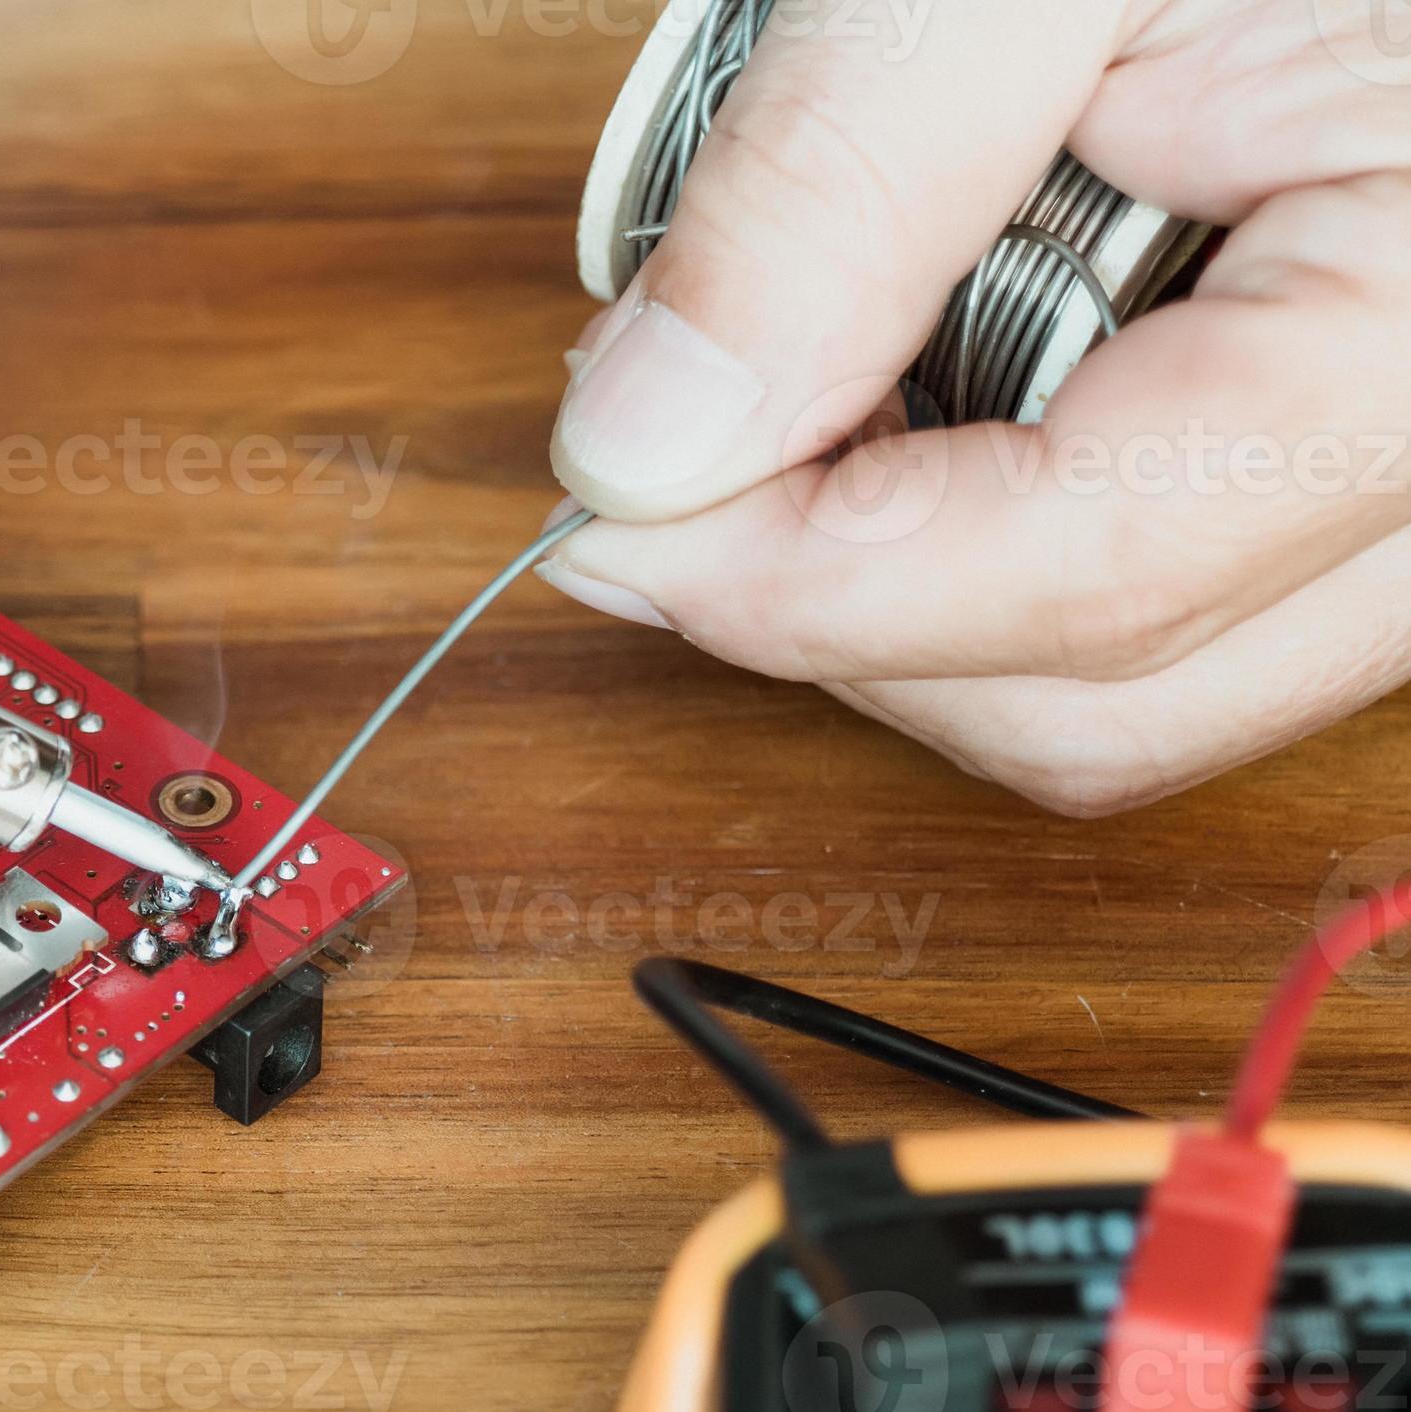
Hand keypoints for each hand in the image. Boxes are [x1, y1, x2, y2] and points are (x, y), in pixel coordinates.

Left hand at [538, 0, 1410, 816]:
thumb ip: (844, 182)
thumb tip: (646, 446)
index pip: (1100, 580)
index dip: (806, 589)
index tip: (612, 507)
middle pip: (1102, 694)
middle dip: (838, 606)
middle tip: (671, 436)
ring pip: (1126, 684)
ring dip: (899, 582)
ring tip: (795, 374)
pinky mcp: (1352, 459)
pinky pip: (1160, 596)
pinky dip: (980, 530)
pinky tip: (904, 379)